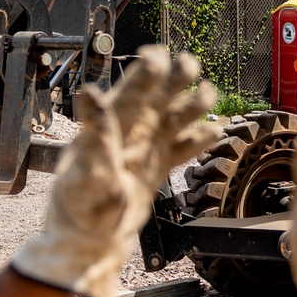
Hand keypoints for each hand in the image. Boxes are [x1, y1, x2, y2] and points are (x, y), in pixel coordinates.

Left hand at [13, 47, 220, 296]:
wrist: (91, 239)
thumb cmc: (80, 206)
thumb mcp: (87, 169)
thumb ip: (96, 132)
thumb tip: (89, 92)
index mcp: (111, 123)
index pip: (133, 86)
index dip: (148, 68)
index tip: (160, 57)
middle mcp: (132, 128)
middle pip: (160, 91)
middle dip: (177, 75)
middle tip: (190, 65)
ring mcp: (148, 145)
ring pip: (177, 114)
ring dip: (194, 102)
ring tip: (207, 94)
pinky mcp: (159, 164)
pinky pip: (185, 145)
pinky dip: (201, 138)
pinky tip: (215, 131)